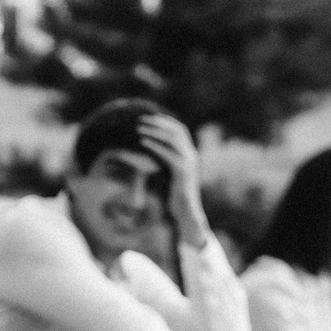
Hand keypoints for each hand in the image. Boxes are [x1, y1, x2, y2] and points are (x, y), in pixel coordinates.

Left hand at [134, 111, 210, 249]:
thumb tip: (148, 154)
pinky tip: (143, 142)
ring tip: (139, 128)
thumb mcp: (168, 175)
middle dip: (158, 123)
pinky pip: (167, 153)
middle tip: (142, 120)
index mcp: (189, 154)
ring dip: (154, 132)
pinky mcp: (182, 171)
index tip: (151, 118)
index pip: (179, 130)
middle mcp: (191, 155)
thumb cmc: (174, 196)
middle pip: (176, 131)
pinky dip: (155, 146)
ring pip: (172, 139)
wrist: (185, 213)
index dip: (166, 122)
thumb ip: (163, 162)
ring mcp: (188, 162)